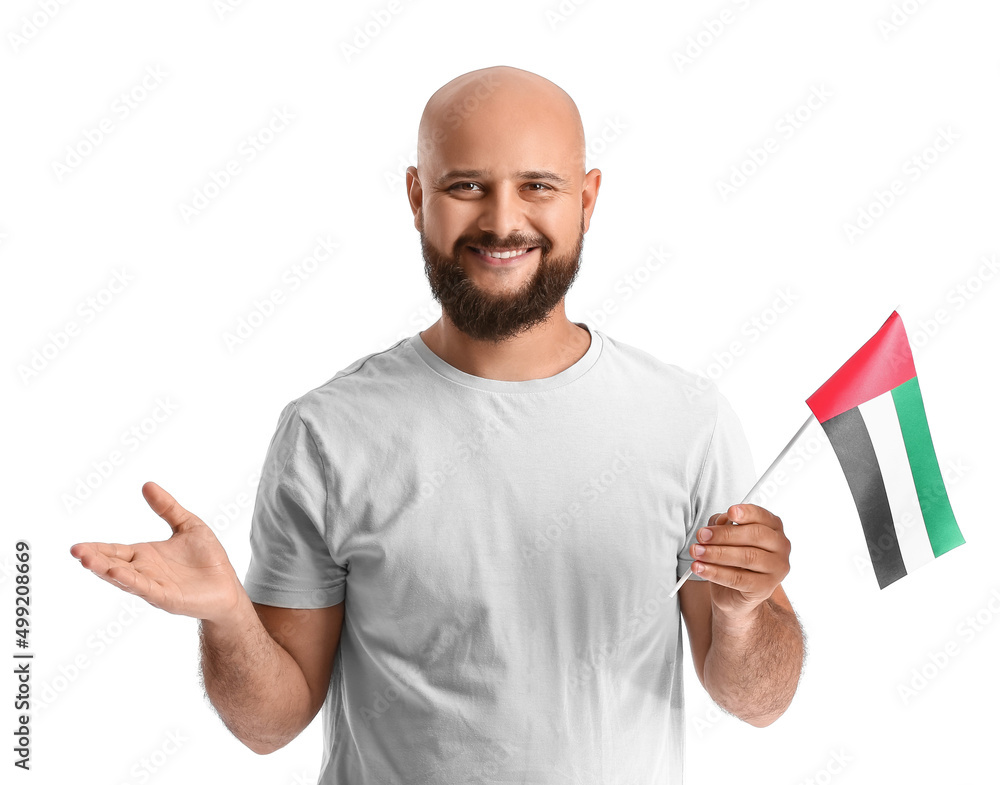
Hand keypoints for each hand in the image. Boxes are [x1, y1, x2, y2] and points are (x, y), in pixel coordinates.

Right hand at [70, 481, 246, 622]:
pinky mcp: (167, 597)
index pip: (114, 550)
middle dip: (94, 559)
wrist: (227, 586)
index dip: (97, 549)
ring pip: (125, 578)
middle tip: (76, 552)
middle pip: (113, 564)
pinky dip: (132, 582)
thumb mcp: (188, 525)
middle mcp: (144, 571)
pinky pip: (146, 588)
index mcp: (145, 555)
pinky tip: (118, 574)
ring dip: (106, 571)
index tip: (76, 546)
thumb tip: (147, 484)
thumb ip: (167, 508)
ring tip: (88, 562)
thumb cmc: (207, 558)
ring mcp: (154, 586)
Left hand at [689, 503, 789, 621]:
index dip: (746, 513)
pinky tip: (700, 568)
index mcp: (774, 527)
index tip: (729, 512)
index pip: (762, 516)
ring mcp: (776, 569)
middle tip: (702, 535)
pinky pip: (738, 579)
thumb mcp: (726, 537)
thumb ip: (723, 525)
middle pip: (755, 535)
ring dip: (717, 553)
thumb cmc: (733, 559)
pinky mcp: (764, 588)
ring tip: (697, 552)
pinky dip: (715, 572)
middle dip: (724, 534)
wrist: (733, 593)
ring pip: (747, 557)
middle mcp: (781, 547)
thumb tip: (720, 520)